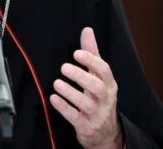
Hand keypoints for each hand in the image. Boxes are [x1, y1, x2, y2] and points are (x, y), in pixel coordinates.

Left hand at [49, 27, 122, 148]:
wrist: (106, 132)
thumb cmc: (100, 98)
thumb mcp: (98, 77)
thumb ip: (92, 54)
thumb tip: (87, 30)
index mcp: (109, 84)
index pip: (104, 70)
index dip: (91, 61)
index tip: (77, 53)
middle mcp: (105, 99)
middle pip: (98, 87)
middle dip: (81, 76)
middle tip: (64, 67)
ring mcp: (97, 114)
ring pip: (86, 104)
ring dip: (71, 93)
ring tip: (57, 83)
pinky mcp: (87, 126)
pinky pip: (75, 118)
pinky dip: (64, 108)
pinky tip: (53, 99)